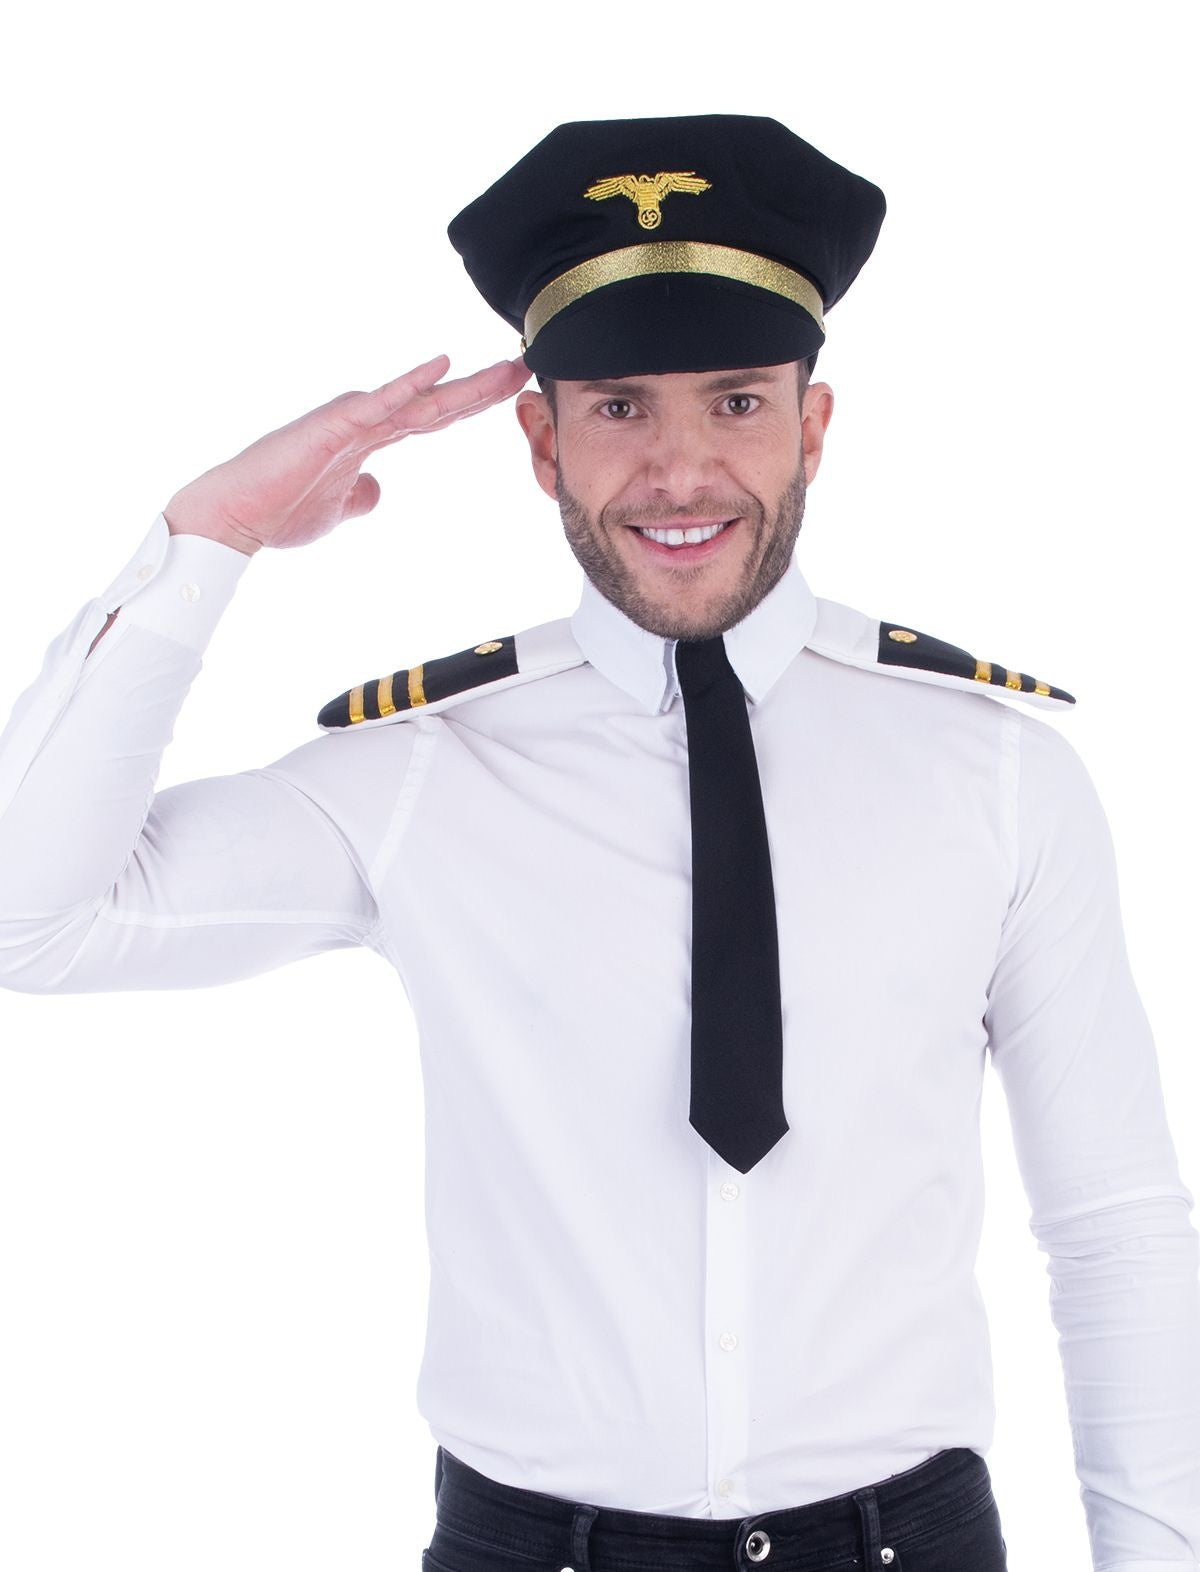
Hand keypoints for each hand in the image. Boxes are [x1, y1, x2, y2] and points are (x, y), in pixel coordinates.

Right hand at [162, 354, 529, 554]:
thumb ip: (360, 495)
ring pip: (420, 400)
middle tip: (525, 366)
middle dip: (483, 387)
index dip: (472, 403)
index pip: (434, 417)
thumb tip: (376, 491)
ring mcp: (351, 420)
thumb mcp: (338, 509)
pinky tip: (438, 368)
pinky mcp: (333, 426)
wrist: (237, 519)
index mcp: (371, 441)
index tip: (510, 389)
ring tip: (504, 368)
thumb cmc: (280, 511)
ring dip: (464, 385)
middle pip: (438, 402)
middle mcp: (367, 422)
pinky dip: (409, 385)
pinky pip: (379, 404)